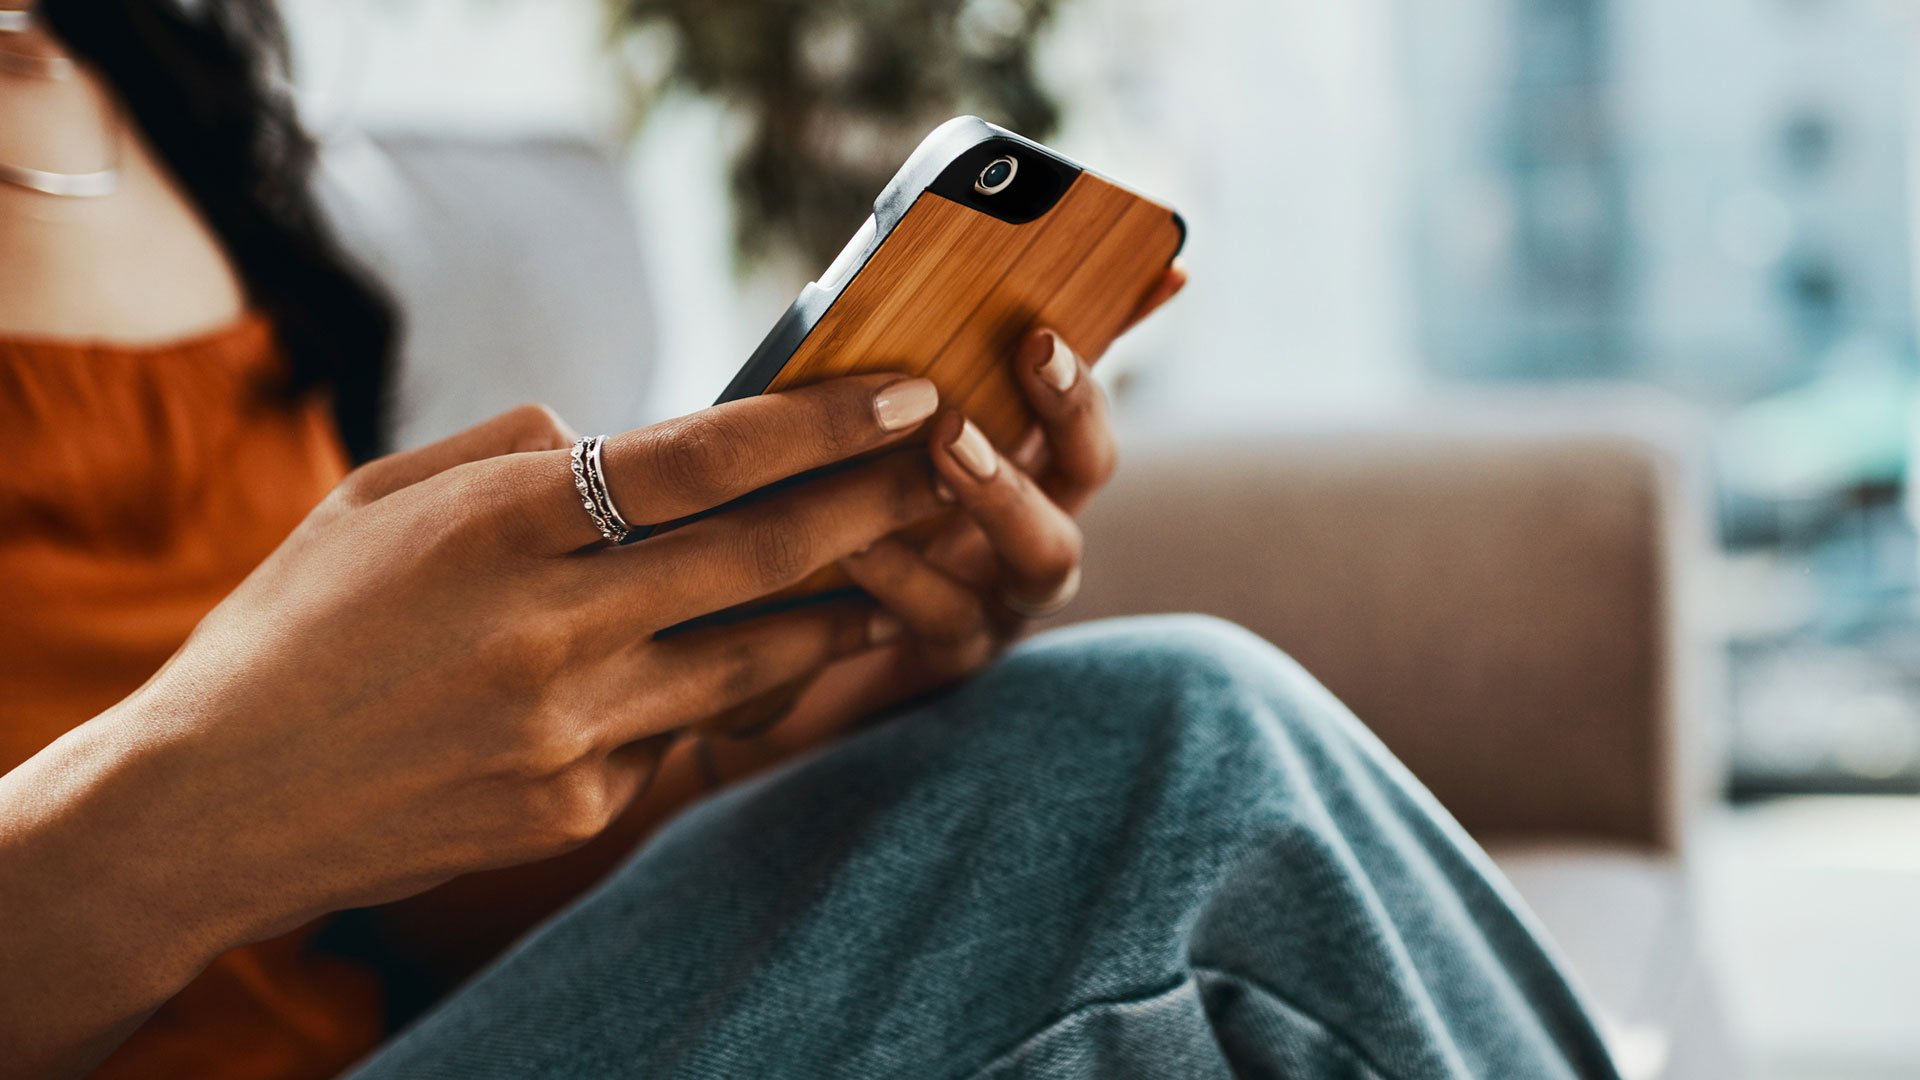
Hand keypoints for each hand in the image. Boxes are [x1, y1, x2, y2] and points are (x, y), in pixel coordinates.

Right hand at [0, 375, 948, 1071]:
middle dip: (875, 504)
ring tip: (898, 566)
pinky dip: (725, 691)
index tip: (908, 395)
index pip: (699, 460)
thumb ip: (511, 454)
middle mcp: (548, 631)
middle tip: (953, 467)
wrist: (212, 805)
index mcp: (493, 528)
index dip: (820, 425)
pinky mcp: (579, 810)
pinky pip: (686, 734)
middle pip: (761, 556)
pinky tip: (750, 663)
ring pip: (755, 656)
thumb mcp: (378, 500)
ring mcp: (570, 734)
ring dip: (838, 605)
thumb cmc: (295, 629)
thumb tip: (622, 440)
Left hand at [687, 262, 1188, 774]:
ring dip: (1005, 491)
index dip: (1094, 355)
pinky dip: (904, 576)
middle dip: (1070, 408)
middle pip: (1087, 470)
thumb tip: (991, 282)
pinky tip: (855, 541)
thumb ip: (917, 362)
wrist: (772, 647)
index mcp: (1021, 467)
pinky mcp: (947, 660)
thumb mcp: (872, 431)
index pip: (1082, 398)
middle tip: (1034, 350)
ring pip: (1046, 556)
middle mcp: (1029, 531)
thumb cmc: (835, 512)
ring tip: (947, 441)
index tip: (1056, 318)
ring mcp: (1000, 600)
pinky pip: (947, 619)